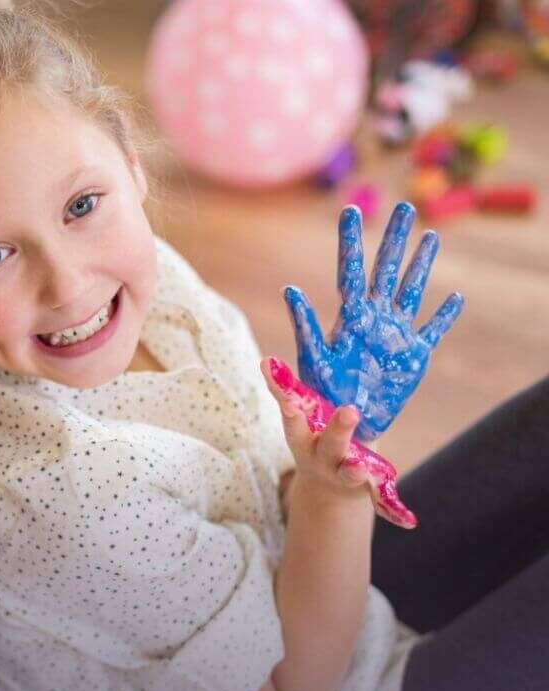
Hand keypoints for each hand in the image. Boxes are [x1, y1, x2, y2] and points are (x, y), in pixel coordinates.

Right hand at [263, 357, 416, 528]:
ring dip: (357, 471)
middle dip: (337, 429)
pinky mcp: (366, 491)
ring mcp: (341, 475)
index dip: (284, 394)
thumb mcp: (307, 414)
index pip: (292, 411)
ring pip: (350, 473)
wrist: (330, 484)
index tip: (273, 370)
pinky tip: (410, 521)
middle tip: (349, 411)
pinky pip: (382, 502)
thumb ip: (292, 390)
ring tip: (365, 469)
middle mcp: (318, 456)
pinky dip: (394, 512)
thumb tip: (276, 349)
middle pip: (328, 443)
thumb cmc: (319, 435)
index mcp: (304, 433)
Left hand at [284, 202, 464, 440]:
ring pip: (411, 292)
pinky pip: (433, 331)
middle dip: (394, 240)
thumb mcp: (311, 361)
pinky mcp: (414, 358)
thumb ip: (305, 327)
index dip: (350, 243)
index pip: (350, 272)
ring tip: (430, 236)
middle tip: (403, 207)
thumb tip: (289, 289)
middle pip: (385, 272)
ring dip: (421, 266)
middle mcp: (373, 321)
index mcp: (349, 320)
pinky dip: (445, 316)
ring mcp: (395, 336)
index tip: (349, 211)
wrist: (341, 429)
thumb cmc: (319, 396)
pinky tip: (456, 298)